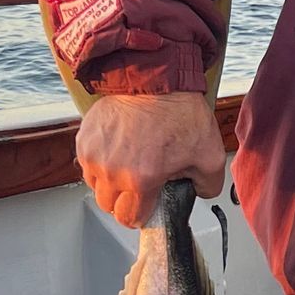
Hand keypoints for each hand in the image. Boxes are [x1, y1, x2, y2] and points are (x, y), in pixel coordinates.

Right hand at [75, 90, 224, 227]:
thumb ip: (208, 187)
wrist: (155, 77)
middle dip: (125, 201)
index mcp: (140, 180)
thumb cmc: (180, 112)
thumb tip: (197, 194)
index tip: (150, 205)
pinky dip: (100, 162)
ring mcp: (93, 154)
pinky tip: (119, 149)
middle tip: (142, 185)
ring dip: (110, 183)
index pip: (130, 218)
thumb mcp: (210, 155)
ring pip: (95, 186)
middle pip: (109, 206)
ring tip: (129, 165)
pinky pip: (87, 163)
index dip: (143, 215)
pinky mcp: (84, 138)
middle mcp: (111, 171)